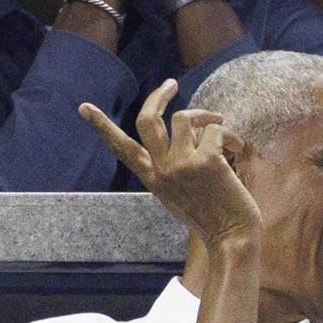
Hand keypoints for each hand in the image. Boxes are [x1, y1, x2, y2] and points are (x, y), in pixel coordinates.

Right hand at [79, 78, 260, 247]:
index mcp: (153, 179)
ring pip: (184, 117)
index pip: (122, 149)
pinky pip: (216, 129)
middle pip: (148, 120)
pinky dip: (231, 136)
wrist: (232, 239)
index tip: (84, 107)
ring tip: (220, 124)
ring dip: (206, 115)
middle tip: (171, 84)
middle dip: (159, 95)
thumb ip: (173, 166)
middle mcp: (162, 170)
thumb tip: (184, 132)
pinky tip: (238, 149)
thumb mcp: (180, 194)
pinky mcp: (207, 161)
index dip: (103, 127)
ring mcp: (182, 164)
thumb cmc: (213, 217)